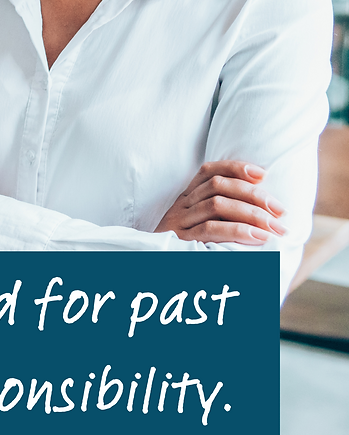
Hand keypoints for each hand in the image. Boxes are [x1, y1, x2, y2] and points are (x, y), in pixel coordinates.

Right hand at [155, 160, 286, 244]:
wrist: (153, 267)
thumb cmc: (187, 251)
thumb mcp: (199, 228)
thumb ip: (223, 217)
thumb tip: (266, 212)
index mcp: (186, 198)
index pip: (208, 171)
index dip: (235, 168)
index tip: (262, 174)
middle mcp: (181, 206)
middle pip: (218, 186)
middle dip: (254, 195)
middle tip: (280, 211)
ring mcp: (179, 222)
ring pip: (216, 205)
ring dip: (252, 214)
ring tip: (276, 228)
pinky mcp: (181, 241)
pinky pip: (211, 230)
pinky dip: (238, 231)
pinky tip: (259, 238)